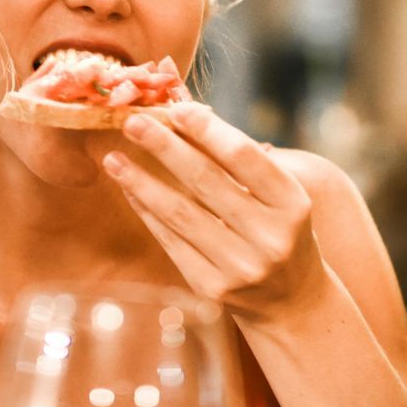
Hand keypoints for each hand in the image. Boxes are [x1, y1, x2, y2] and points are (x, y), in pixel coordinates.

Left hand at [102, 105, 322, 320]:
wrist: (291, 299)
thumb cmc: (279, 229)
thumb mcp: (276, 193)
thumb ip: (236, 157)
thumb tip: (183, 109)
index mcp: (292, 204)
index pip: (243, 157)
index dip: (207, 130)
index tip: (175, 107)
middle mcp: (269, 237)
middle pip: (206, 182)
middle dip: (164, 148)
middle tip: (132, 122)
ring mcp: (240, 267)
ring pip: (180, 214)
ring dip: (141, 182)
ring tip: (114, 158)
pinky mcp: (212, 288)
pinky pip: (171, 241)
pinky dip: (147, 212)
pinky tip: (130, 190)